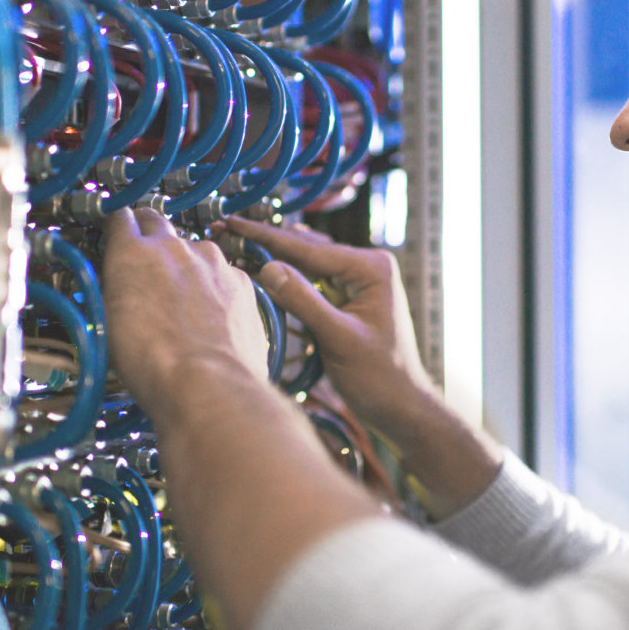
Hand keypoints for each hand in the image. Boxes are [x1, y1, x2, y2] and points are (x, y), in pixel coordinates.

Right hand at [100, 208, 268, 415]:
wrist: (206, 383)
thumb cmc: (151, 363)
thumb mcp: (108, 325)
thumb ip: (115, 292)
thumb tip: (117, 288)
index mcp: (132, 253)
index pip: (120, 218)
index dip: (118, 226)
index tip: (117, 234)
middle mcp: (174, 247)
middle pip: (157, 222)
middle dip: (150, 234)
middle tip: (146, 258)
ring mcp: (212, 262)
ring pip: (195, 251)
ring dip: (187, 266)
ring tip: (185, 301)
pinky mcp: (241, 281)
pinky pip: (224, 275)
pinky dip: (217, 287)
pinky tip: (214, 316)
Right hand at [222, 216, 439, 449]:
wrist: (401, 406)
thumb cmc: (380, 377)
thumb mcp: (338, 338)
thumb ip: (304, 302)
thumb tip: (267, 268)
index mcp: (372, 268)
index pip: (309, 248)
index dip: (266, 237)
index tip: (233, 223)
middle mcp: (367, 267)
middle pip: (307, 250)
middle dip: (266, 243)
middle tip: (226, 229)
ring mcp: (358, 283)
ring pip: (307, 264)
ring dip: (274, 259)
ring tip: (237, 245)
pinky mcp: (349, 300)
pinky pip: (312, 283)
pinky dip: (288, 280)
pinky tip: (264, 271)